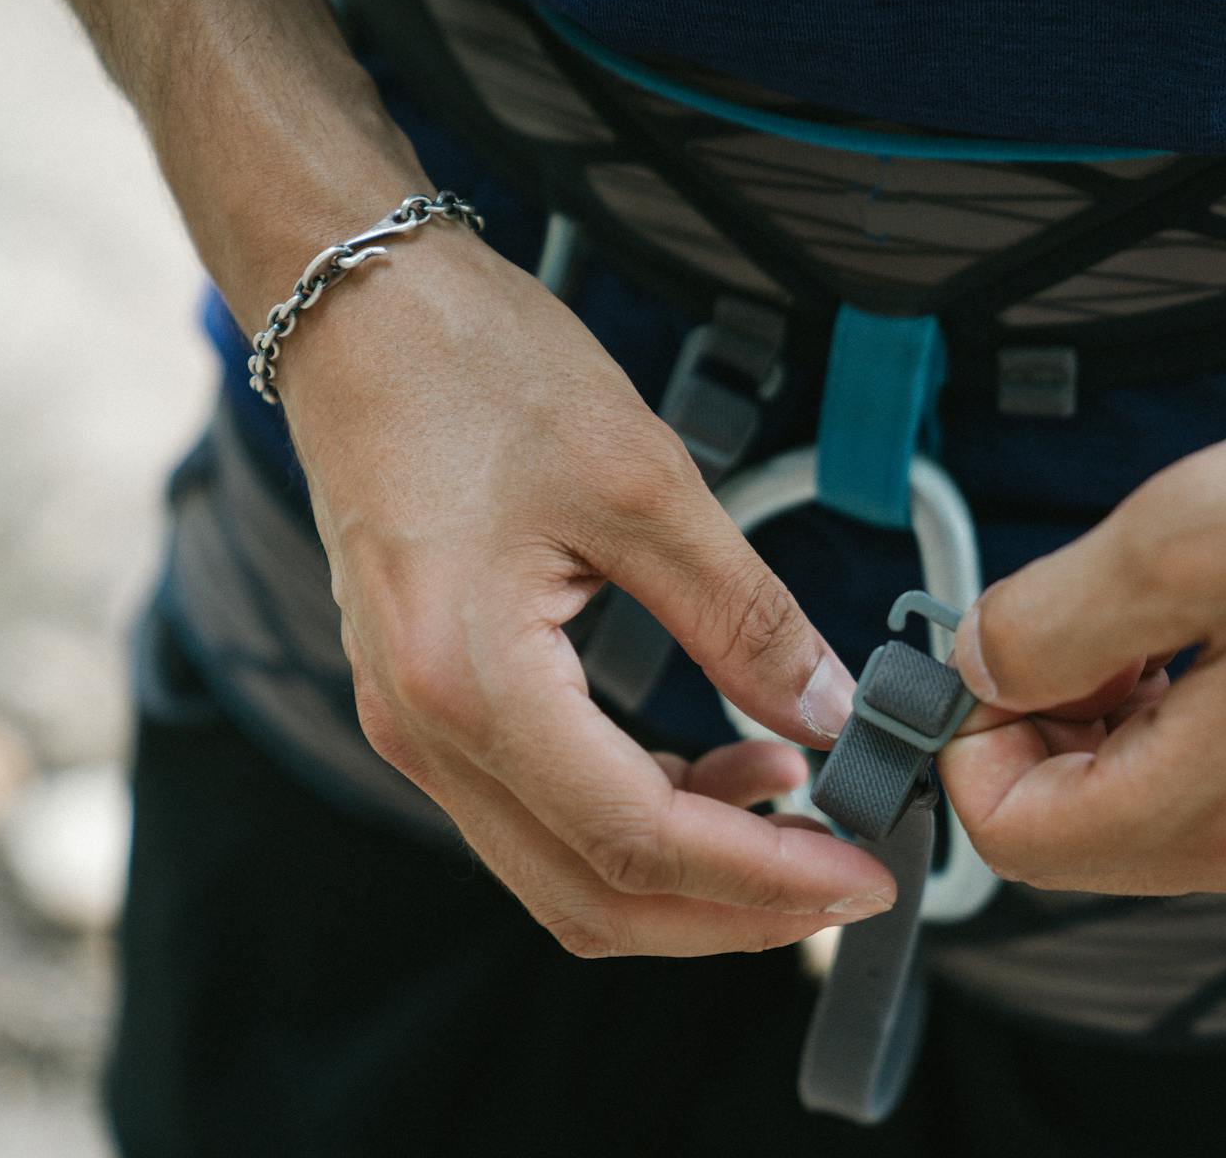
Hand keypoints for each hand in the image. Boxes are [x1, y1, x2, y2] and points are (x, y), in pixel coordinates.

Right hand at [274, 230, 894, 955]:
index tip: (864, 876)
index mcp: (469, 681)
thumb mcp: (643, 481)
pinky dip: (636, 819)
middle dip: (729, 910)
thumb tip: (832, 713)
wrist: (361, 314)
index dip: (763, 876)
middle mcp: (426, 731)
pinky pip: (539, 812)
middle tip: (842, 877)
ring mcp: (415, 726)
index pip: (636, 838)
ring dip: (686, 870)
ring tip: (793, 801)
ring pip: (561, 869)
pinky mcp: (428, 703)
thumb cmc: (479, 371)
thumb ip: (744, 615)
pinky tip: (715, 763)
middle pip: (590, 896)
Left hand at [939, 322, 1225, 897]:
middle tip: (1063, 621)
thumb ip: (1044, 624)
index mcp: (1225, 809)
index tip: (980, 655)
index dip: (968, 746)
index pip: (1016, 842)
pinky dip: (1185, 721)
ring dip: (1112, 723)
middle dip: (1041, 734)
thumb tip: (976, 669)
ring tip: (1148, 614)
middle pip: (1082, 839)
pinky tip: (1216, 632)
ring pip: (1154, 812)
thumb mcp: (1174, 541)